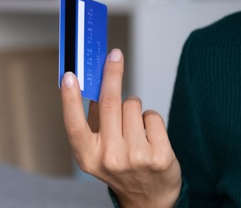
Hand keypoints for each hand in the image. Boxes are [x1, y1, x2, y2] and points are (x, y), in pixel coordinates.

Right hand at [61, 48, 180, 207]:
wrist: (149, 197)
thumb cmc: (122, 167)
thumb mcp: (99, 150)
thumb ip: (94, 120)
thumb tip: (94, 84)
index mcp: (88, 157)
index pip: (74, 124)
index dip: (70, 98)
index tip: (70, 75)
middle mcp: (110, 158)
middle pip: (110, 103)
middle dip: (112, 73)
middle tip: (115, 56)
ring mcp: (136, 157)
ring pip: (133, 105)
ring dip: (134, 108)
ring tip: (135, 127)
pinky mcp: (160, 155)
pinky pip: (152, 116)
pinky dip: (151, 119)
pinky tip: (149, 135)